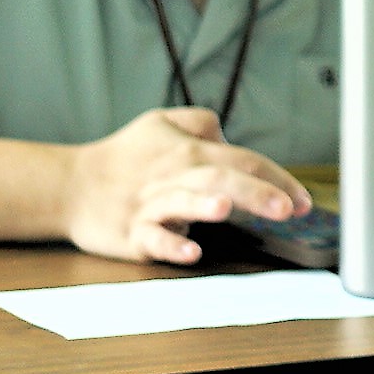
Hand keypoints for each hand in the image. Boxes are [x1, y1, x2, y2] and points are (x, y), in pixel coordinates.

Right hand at [61, 107, 317, 264]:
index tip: (305, 202)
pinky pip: (153, 239)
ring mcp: (152, 206)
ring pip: (182, 204)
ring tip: (226, 208)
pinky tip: (190, 251)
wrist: (69, 186)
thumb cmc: (123, 155)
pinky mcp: (131, 234)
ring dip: (204, 205)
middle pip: (219, 179)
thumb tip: (230, 135)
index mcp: (189, 152)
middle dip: (254, 193)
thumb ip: (200, 121)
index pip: (242, 160)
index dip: (276, 179)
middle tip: (285, 209)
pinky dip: (171, 245)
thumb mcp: (160, 122)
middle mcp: (173, 176)